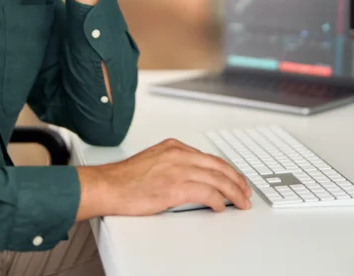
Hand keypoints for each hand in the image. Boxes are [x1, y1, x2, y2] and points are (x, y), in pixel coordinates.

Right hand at [76, 139, 252, 218]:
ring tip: (240, 202)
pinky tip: (221, 207)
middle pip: (218, 166)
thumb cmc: (125, 179)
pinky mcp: (174, 188)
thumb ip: (173, 164)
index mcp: (174, 147)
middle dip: (236, 181)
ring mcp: (177, 171)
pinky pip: (206, 194)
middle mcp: (178, 155)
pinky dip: (218, 201)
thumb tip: (192, 178)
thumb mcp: (153, 161)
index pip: (209, 158)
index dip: (227, 170)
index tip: (236, 179)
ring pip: (217, 180)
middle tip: (246, 192)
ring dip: (233, 193)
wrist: (107, 186)